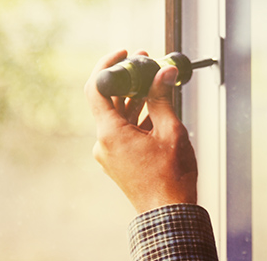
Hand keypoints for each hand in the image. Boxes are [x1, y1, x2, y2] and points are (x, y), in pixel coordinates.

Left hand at [85, 50, 197, 213]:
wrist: (168, 212)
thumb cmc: (170, 176)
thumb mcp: (170, 131)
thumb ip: (163, 98)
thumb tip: (164, 71)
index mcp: (110, 133)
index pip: (96, 89)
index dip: (108, 66)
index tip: (125, 54)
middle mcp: (104, 143)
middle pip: (109, 101)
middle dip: (129, 81)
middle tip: (148, 63)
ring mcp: (110, 153)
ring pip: (118, 116)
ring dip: (136, 99)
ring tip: (158, 84)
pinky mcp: (119, 160)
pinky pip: (124, 131)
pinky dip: (137, 117)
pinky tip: (157, 109)